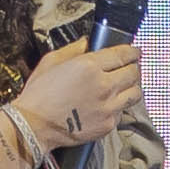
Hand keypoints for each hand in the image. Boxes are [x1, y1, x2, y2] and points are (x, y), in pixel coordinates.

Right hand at [15, 39, 144, 158]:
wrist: (34, 126)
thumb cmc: (39, 94)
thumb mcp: (51, 62)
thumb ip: (73, 49)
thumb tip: (87, 42)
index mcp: (89, 66)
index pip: (123, 54)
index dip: (132, 51)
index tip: (136, 51)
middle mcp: (103, 85)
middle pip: (133, 73)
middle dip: (133, 68)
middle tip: (129, 68)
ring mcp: (108, 106)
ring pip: (135, 93)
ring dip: (132, 87)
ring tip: (124, 86)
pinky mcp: (108, 124)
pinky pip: (123, 112)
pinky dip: (119, 106)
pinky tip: (108, 104)